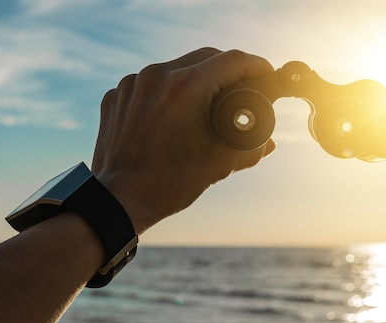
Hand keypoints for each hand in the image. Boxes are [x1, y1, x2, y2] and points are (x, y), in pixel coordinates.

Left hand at [91, 47, 275, 233]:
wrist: (117, 201)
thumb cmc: (169, 184)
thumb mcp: (219, 165)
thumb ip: (251, 147)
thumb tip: (268, 140)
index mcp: (185, 88)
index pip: (233, 61)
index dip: (257, 66)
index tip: (268, 75)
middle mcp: (156, 76)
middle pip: (206, 57)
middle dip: (229, 71)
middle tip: (243, 89)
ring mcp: (132, 83)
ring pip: (177, 68)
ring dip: (197, 81)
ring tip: (206, 106)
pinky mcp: (117, 95)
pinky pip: (151, 84)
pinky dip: (168, 93)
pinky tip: (174, 117)